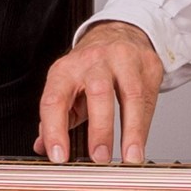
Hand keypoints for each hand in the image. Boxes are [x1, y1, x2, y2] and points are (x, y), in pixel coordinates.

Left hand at [35, 20, 166, 164]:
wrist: (119, 33)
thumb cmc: (89, 68)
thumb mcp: (66, 88)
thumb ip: (54, 119)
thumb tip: (42, 147)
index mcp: (66, 69)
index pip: (54, 100)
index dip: (54, 130)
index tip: (59, 157)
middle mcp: (94, 61)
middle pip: (98, 93)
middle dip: (100, 129)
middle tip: (100, 158)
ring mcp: (124, 60)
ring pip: (131, 95)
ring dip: (131, 131)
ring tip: (130, 158)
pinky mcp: (148, 66)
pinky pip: (148, 99)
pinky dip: (144, 127)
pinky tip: (140, 145)